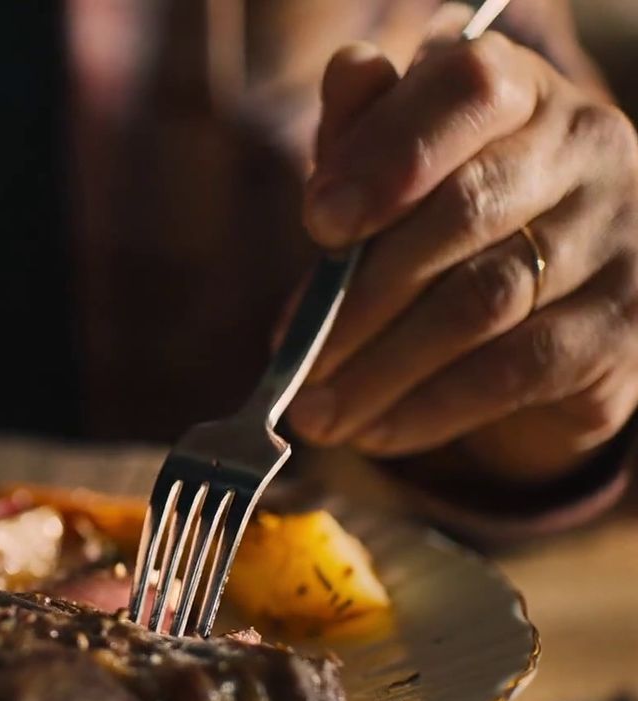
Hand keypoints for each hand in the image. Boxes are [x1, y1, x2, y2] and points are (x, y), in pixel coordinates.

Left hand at [288, 15, 637, 485]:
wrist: (541, 303)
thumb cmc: (437, 217)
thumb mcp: (390, 168)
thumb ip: (363, 128)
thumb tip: (351, 72)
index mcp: (522, 92)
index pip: (467, 90)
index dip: (388, 154)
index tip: (317, 223)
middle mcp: (587, 151)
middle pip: (465, 211)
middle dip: (361, 294)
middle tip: (293, 353)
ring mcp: (617, 238)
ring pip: (485, 302)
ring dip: (382, 368)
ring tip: (314, 412)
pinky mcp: (621, 327)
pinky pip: (516, 371)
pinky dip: (430, 407)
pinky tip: (372, 431)